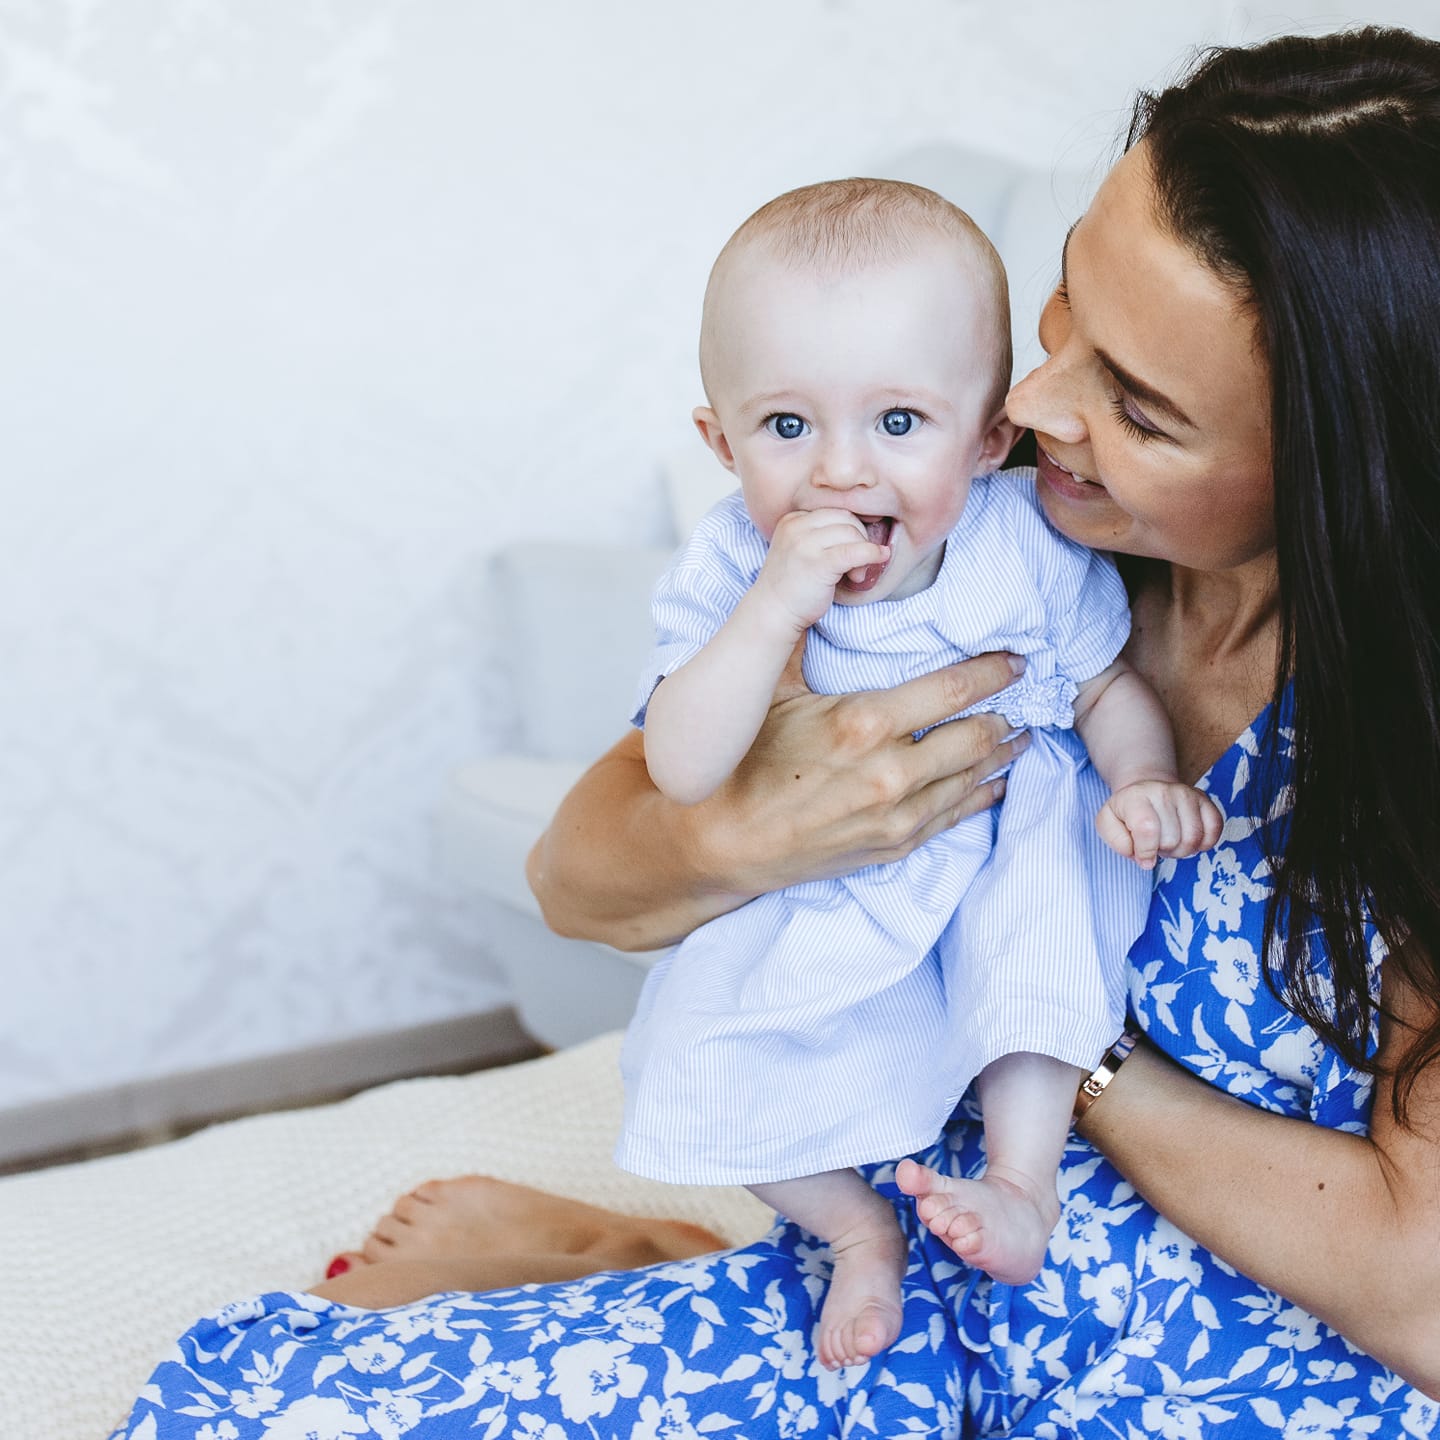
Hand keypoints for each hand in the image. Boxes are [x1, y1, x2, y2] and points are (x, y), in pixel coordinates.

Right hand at [707, 639, 1031, 894]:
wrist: (723, 842)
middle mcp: (889, 772)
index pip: (951, 691)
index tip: (1017, 660)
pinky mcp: (893, 845)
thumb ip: (802, 634)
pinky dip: (982, 796)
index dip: (992, 673)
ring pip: (972, 777)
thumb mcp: (770, 690)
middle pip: (974, 736)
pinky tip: (997, 781)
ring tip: (1023, 733)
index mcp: (863, 724)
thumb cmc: (744, 762)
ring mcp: (896, 815)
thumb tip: (822, 578)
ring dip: (1003, 753)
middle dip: (1007, 713)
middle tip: (1027, 695)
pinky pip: (954, 816)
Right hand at [754, 508, 889, 628]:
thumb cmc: (791, 586)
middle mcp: (796, 526)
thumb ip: (821, 535)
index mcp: (792, 519)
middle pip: (845, 518)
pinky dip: (872, 553)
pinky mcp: (818, 563)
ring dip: (864, 551)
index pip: (834, 510)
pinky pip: (855, 551)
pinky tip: (879, 558)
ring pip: (852, 532)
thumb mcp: (800, 549)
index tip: (853, 548)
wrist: (773, 613)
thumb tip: (862, 528)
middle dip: (860, 538)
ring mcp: (805, 544)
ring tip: (856, 574)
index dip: (850, 528)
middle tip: (858, 563)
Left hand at [1097, 780, 1223, 869]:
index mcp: (1136, 797)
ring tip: (1170, 841)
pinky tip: (1189, 839)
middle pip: (1172, 839)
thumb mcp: (1108, 823)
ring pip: (1194, 838)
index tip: (1143, 858)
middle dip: (1163, 851)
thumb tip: (1143, 857)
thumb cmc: (1127, 812)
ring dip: (1182, 850)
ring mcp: (1187, 793)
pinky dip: (1204, 843)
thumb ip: (1117, 841)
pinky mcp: (1204, 799)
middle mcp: (1163, 791)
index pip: (1148, 829)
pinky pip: (1215, 829)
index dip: (1146, 852)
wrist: (1146, 789)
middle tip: (1156, 843)